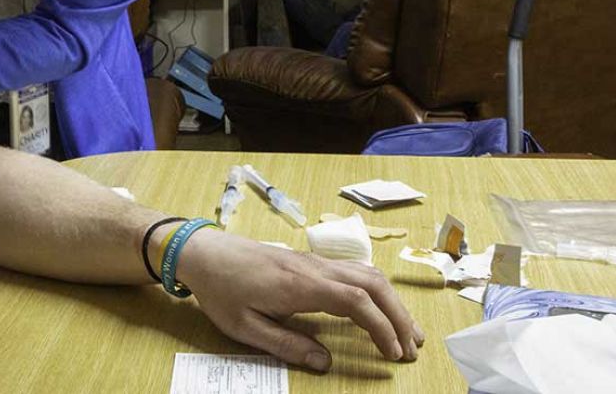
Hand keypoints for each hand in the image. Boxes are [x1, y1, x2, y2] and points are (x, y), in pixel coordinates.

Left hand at [177, 229, 423, 371]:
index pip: (356, 302)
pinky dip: (374, 290)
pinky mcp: (307, 261)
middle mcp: (313, 268)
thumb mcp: (245, 327)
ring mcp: (312, 261)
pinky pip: (351, 271)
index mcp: (300, 285)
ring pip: (365, 274)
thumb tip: (326, 363)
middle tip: (413, 349)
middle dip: (398, 316)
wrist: (202, 252)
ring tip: (406, 332)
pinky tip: (379, 308)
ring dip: (390, 302)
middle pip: (372, 284)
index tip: (394, 354)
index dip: (382, 328)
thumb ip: (286, 346)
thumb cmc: (220, 291)